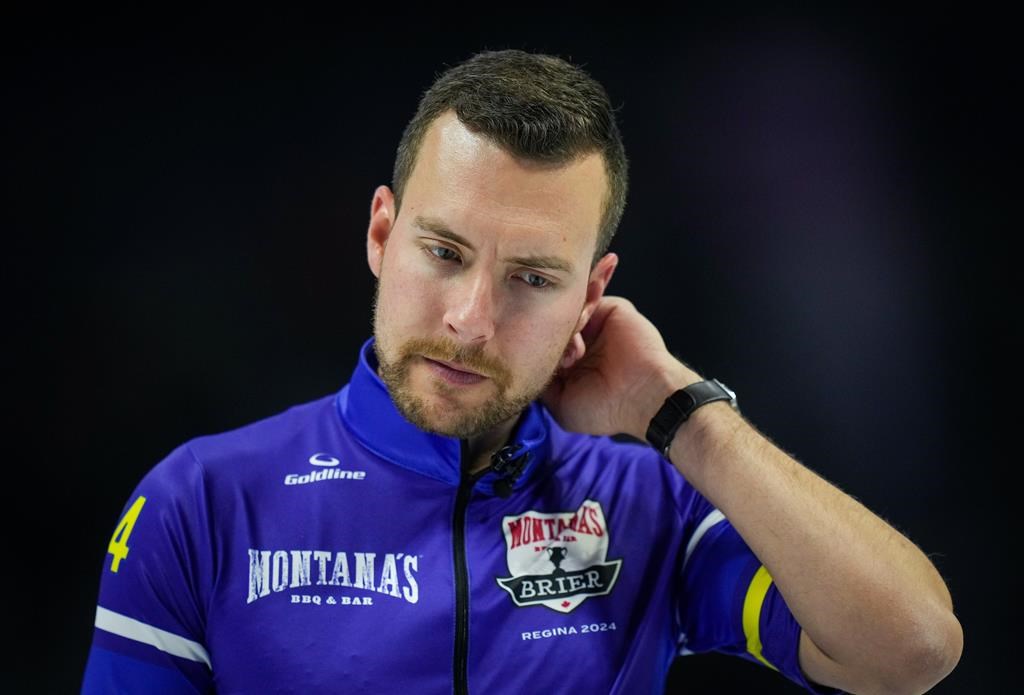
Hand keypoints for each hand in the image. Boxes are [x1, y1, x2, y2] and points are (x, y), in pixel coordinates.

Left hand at [542, 296, 699, 438]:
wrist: (642, 396)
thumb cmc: (605, 408)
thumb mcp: (561, 405)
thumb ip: (542, 382)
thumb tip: (525, 364)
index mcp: (571, 362)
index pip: (543, 343)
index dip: (535, 347)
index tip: (548, 367)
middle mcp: (583, 340)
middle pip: (552, 323)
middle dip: (550, 335)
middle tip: (568, 362)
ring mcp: (596, 324)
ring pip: (567, 310)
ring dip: (567, 327)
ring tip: (578, 353)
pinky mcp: (612, 309)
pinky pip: (588, 297)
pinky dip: (581, 310)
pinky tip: (583, 331)